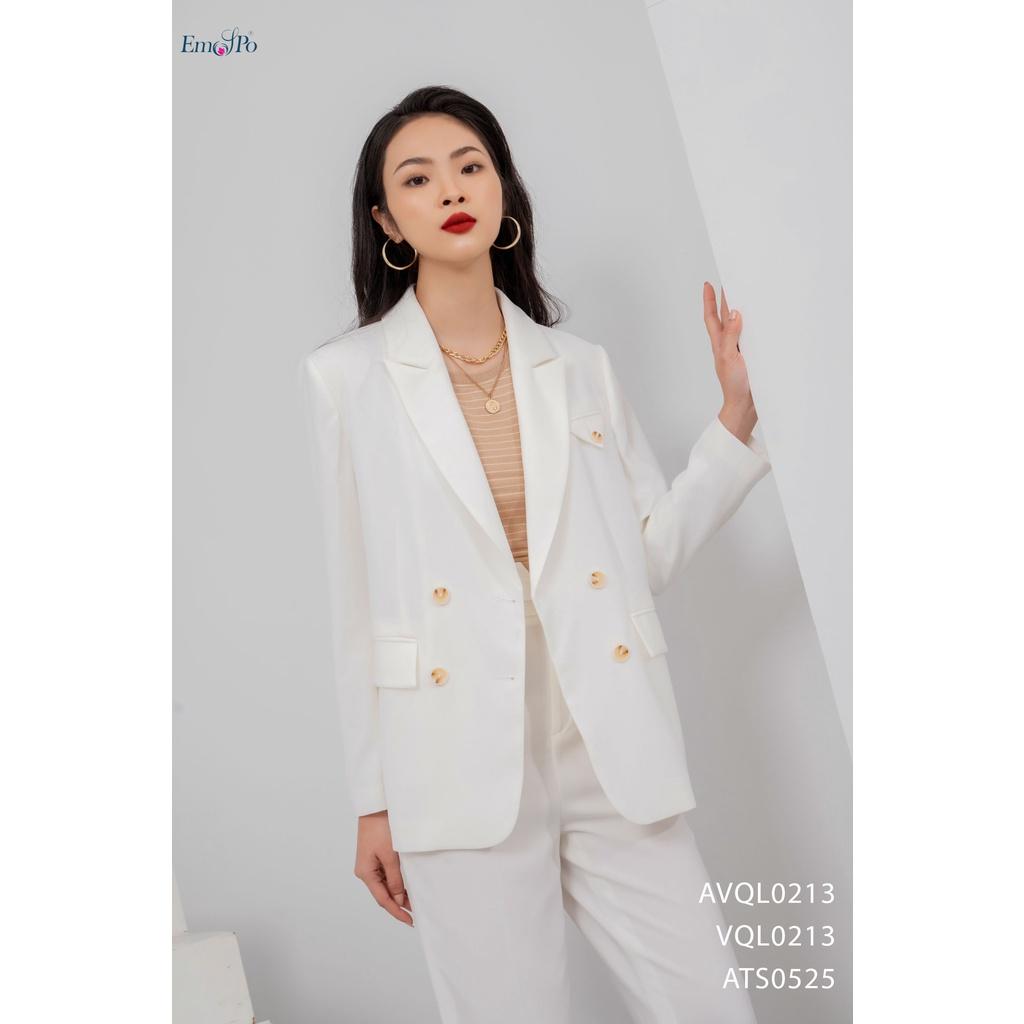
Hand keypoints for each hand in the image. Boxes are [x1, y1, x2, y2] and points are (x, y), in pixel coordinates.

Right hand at [353, 810, 413, 926]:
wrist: (375, 807)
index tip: (410, 920)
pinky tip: (405, 886)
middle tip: (416, 912)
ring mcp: (369, 864)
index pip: (383, 899)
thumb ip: (395, 879)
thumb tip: (397, 899)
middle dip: (399, 904)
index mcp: (365, 873)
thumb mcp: (390, 856)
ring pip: (385, 885)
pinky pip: (385, 875)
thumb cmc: (381, 828)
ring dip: (398, 893)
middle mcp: (365, 871)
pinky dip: (396, 882)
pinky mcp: (374, 857)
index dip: (397, 912)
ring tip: (413, 901)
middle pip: (383, 893)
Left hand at [702, 281, 758, 441]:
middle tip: (731, 281)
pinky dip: (757, 325)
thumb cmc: (734, 385)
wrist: (746, 406)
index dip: (709, 301)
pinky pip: (754, 336)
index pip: (712, 317)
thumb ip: (731, 335)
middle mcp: (729, 344)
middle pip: (726, 316)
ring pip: (741, 324)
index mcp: (720, 343)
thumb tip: (734, 312)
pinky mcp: (753, 356)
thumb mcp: (729, 358)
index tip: (707, 285)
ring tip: (747, 293)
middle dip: (727, 299)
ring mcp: (741, 350)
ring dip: (743, 309)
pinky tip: (764, 319)